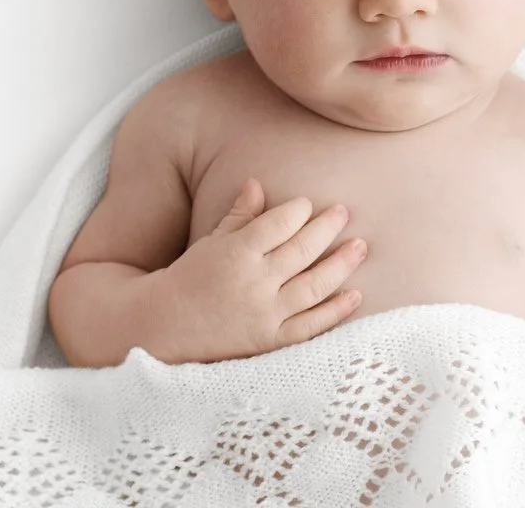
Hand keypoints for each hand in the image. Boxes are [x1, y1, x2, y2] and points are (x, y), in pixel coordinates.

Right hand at [154, 178, 367, 362]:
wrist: (163, 328)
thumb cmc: (190, 279)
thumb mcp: (211, 242)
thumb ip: (239, 216)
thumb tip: (257, 183)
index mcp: (236, 253)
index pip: (279, 224)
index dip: (298, 210)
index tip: (307, 204)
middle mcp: (253, 283)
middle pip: (302, 250)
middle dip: (327, 228)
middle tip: (343, 212)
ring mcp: (264, 315)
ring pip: (314, 285)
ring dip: (341, 264)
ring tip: (360, 246)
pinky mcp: (271, 341)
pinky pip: (311, 326)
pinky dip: (336, 310)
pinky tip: (356, 295)